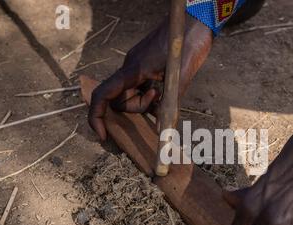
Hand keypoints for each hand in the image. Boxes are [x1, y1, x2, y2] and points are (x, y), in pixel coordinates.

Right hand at [88, 15, 212, 139]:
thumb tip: (162, 131)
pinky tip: (164, 90)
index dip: (97, 116)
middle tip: (158, 98)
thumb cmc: (187, 44)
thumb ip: (171, 104)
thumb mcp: (182, 76)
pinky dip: (150, 96)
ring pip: (131, 95)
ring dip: (144, 102)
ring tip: (164, 92)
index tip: (103, 135)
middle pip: (119, 100)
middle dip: (136, 108)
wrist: (195, 20)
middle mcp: (130, 69)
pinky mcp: (145, 67)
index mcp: (133, 70)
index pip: (104, 94)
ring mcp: (137, 67)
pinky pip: (140, 88)